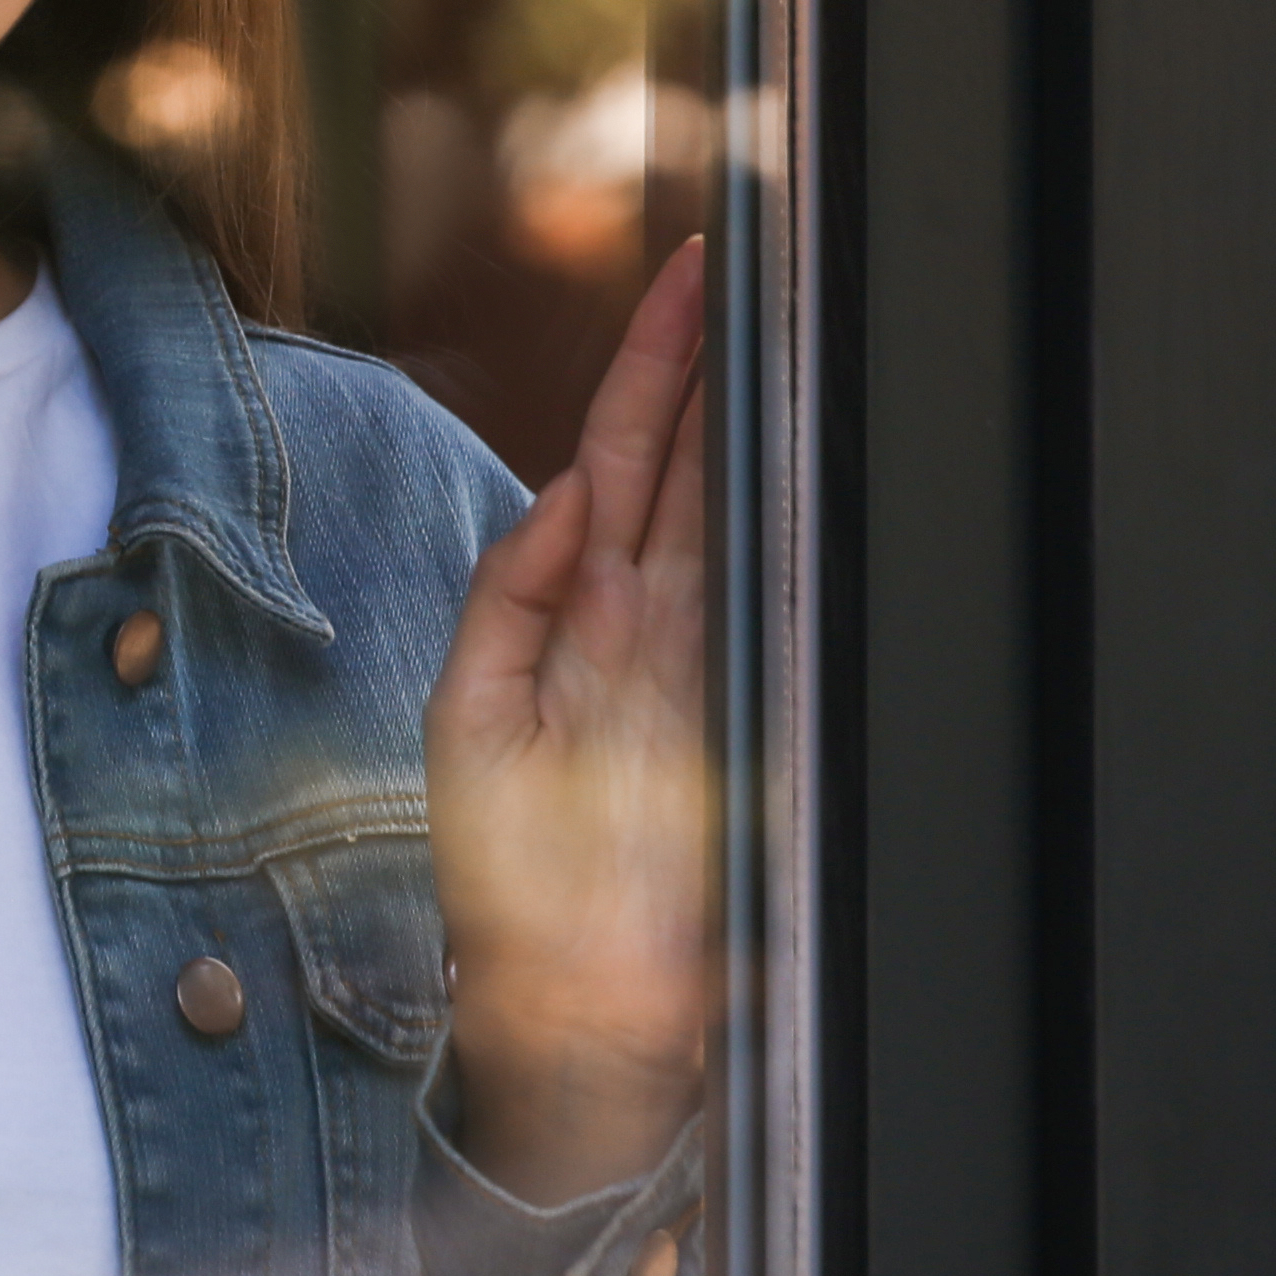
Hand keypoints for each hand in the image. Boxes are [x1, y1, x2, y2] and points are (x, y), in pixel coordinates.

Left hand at [425, 238, 721, 1206]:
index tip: (681, 284)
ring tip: (776, 326)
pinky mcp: (752, 710)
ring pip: (735, 510)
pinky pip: (773, 593)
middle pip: (685, 463)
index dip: (647, 372)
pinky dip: (788, 521)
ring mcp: (706, 663)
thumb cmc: (513, 886)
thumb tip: (563, 495)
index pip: (616, 460)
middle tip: (742, 267)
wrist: (577, 1008)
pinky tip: (802, 456)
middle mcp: (645, 625)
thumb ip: (508, 601)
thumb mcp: (473, 729)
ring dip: (753, 420)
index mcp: (572, 616)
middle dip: (711, 362)